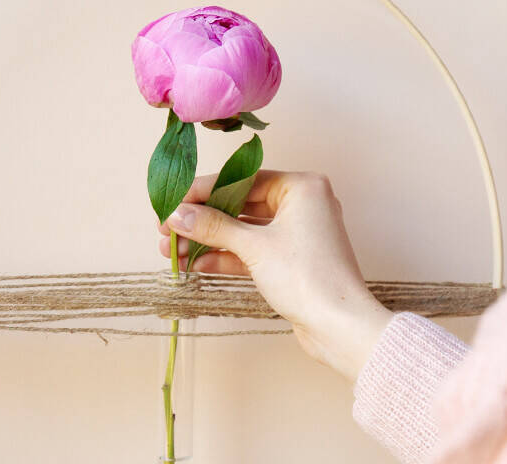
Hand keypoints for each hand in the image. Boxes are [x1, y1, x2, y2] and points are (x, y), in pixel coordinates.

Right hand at [157, 170, 393, 381]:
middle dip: (201, 220)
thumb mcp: (254, 247)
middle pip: (239, 205)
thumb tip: (177, 214)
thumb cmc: (308, 278)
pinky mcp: (289, 260)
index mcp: (302, 187)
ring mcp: (296, 234)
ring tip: (171, 251)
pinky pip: (250, 251)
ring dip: (207, 240)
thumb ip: (213, 226)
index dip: (203, 191)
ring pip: (242, 230)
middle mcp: (301, 205)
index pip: (242, 180)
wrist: (339, 327)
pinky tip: (193, 264)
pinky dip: (224, 257)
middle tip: (167, 229)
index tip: (173, 202)